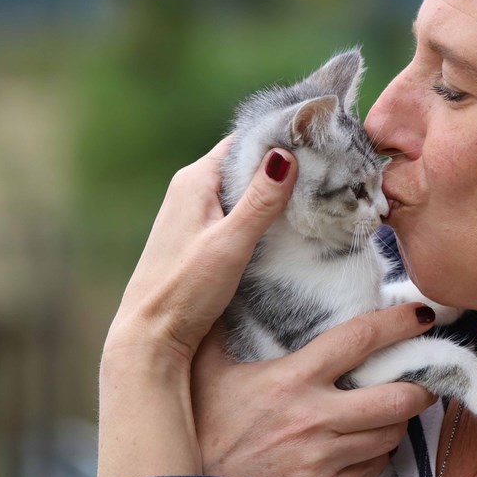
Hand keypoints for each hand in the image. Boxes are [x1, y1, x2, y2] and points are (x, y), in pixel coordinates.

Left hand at [97, 138, 297, 476]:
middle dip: (282, 167)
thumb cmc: (185, 290)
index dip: (280, 138)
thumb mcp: (231, 242)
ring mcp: (192, 216)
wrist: (149, 337)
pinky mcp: (197, 240)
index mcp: (194, 180)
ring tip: (316, 197)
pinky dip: (260, 216)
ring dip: (272, 194)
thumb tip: (286, 153)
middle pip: (244, 165)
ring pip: (241, 192)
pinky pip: (235, 214)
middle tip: (328, 172)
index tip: (319, 143)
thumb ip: (260, 201)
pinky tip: (284, 230)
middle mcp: (190, 191)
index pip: (244, 142)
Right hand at [192, 304, 437, 476]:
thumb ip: (218, 328)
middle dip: (420, 385)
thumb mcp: (206, 372)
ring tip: (397, 408)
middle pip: (395, 397)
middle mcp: (315, 417)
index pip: (359, 340)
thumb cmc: (203, 429)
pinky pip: (373, 468)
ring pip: (390, 434)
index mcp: (293, 379)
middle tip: (426, 376)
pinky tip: (369, 442)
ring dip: (400, 420)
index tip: (422, 315)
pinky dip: (379, 453)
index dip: (397, 324)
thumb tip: (215, 286)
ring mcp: (324, 458)